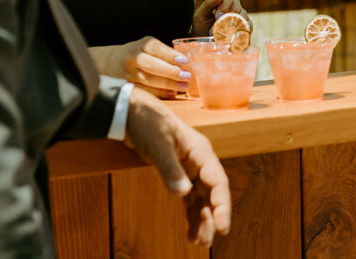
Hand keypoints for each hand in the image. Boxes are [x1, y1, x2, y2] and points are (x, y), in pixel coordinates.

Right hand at [91, 37, 188, 99]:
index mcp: (141, 45)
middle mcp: (133, 58)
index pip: (156, 48)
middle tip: (186, 76)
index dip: (170, 55)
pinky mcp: (127, 86)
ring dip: (168, 84)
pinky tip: (172, 93)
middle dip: (170, 71)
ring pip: (148, 79)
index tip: (184, 61)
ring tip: (184, 86)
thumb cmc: (139, 53)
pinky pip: (144, 90)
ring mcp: (128, 73)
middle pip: (152, 65)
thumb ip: (165, 53)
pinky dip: (159, 93)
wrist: (110, 62)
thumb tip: (186, 64)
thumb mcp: (148, 46)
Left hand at [124, 88, 230, 245]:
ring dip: (202, 219)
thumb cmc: (149, 123)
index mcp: (201, 151)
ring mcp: (190, 169)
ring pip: (202, 199)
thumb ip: (170, 170)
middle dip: (213, 217)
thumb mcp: (158, 146)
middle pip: (213, 193)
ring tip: (200, 241)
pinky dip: (191, 215)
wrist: (132, 113)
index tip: (223, 225)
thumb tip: (183, 194)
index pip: (218, 181)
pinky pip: (190, 199)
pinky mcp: (178, 174)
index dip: (222, 204)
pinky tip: (190, 232)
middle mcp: (199, 161)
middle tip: (209, 240)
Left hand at [192, 0, 250, 35]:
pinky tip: (234, 35)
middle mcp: (233, 6)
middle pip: (236, 5)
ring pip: (243, 15)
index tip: (218, 16)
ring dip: (234, 24)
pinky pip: (249, 25)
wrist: (203, 42)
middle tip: (219, 27)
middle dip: (228, 16)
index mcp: (222, 0)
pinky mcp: (245, 26)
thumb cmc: (201, 27)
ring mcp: (240, 15)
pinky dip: (243, 30)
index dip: (224, 5)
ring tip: (225, 34)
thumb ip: (208, 3)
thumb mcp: (200, 15)